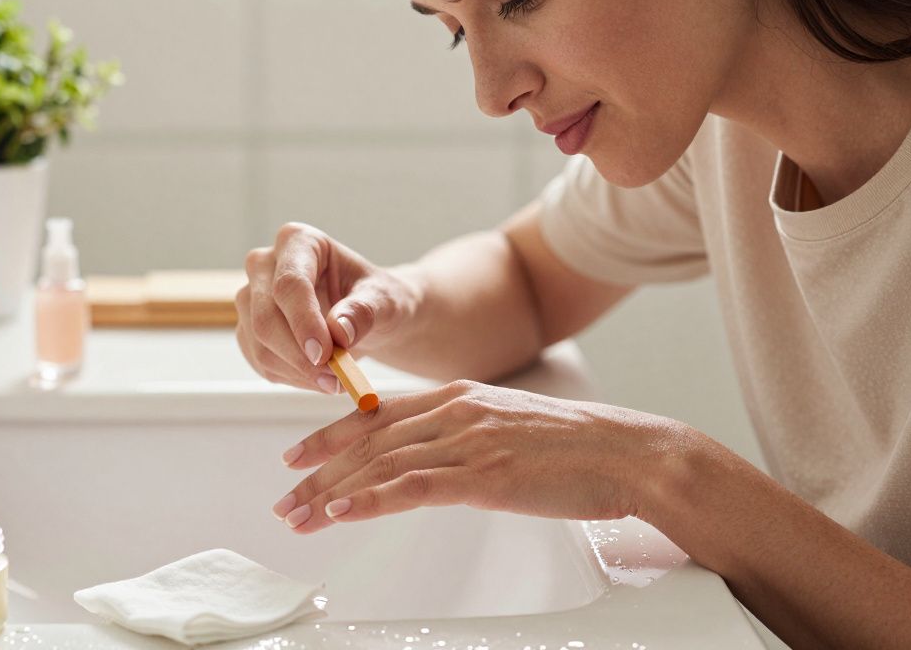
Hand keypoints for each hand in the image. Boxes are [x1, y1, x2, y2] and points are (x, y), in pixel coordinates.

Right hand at [235, 222, 419, 393]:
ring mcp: (250, 298)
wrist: (367, 316)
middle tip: (336, 378)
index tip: (325, 354)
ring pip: (260, 345)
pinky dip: (293, 378)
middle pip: (265, 317)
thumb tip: (340, 331)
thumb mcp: (384, 300)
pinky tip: (320, 377)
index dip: (303, 321)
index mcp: (298, 241)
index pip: (289, 283)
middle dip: (299, 355)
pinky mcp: (248, 330)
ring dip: (299, 372)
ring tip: (338, 379)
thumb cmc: (376, 299)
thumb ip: (364, 311)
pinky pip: (261, 363)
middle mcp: (264, 264)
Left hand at [270, 379, 689, 532]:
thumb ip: (462, 433)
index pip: (376, 414)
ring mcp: (467, 442)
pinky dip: (369, 500)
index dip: (329, 435)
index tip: (298, 455)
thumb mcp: (505, 425)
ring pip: (380, 464)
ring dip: (331, 491)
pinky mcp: (484, 475)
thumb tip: (430, 457)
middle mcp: (454, 411)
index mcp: (458, 396)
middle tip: (283, 495)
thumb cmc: (574, 446)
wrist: (627, 452)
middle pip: (367, 440)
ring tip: (297, 514)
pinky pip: (413, 487)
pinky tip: (341, 513)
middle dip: (317, 470)